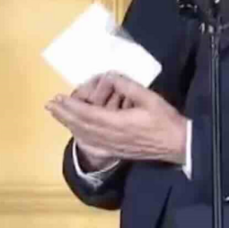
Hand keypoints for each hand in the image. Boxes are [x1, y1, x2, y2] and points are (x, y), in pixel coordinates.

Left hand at [46, 73, 187, 166]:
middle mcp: (111, 137)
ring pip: (85, 136)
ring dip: (69, 125)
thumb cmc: (166, 121)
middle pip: (81, 126)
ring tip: (58, 115)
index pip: (88, 114)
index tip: (58, 98)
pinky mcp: (117, 151)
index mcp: (118, 123)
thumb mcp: (150, 99)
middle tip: (50, 105)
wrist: (179, 145)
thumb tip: (110, 77)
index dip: (71, 107)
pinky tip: (76, 133)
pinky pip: (93, 145)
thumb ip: (128, 87)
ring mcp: (113, 146)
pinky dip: (81, 137)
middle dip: (64, 115)